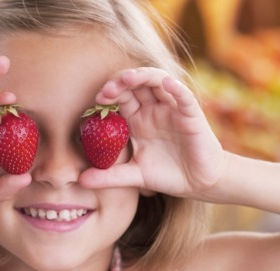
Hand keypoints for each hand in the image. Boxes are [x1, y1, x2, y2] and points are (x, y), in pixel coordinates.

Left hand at [79, 68, 227, 199]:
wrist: (198, 183)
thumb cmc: (167, 175)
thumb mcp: (134, 176)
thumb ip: (109, 177)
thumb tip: (80, 181)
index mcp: (138, 119)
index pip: (120, 98)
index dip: (108, 95)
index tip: (96, 102)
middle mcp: (153, 109)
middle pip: (135, 84)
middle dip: (120, 83)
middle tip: (106, 91)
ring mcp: (172, 109)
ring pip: (158, 81)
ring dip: (143, 76)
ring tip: (128, 79)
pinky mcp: (191, 115)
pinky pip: (184, 96)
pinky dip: (176, 88)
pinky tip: (167, 83)